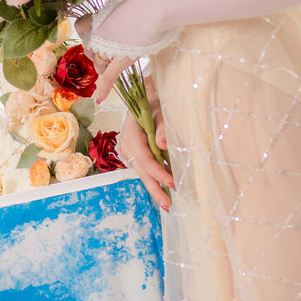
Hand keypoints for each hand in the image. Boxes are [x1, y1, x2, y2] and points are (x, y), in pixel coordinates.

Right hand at [121, 75, 173, 210]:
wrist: (145, 94)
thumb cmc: (154, 100)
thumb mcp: (160, 110)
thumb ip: (163, 127)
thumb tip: (164, 145)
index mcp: (131, 134)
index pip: (145, 159)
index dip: (159, 173)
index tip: (173, 183)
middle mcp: (127, 144)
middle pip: (142, 171)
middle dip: (155, 189)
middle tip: (168, 206)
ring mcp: (129, 149)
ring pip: (142, 172)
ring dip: (156, 185)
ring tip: (168, 201)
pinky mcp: (135, 152)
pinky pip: (145, 167)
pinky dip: (155, 176)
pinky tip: (166, 186)